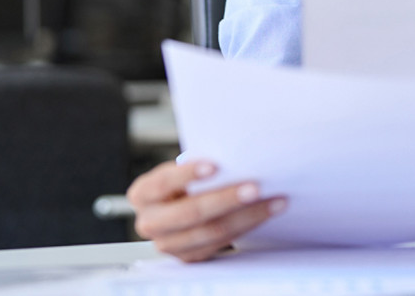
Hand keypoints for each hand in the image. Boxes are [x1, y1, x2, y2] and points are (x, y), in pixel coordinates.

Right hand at [127, 159, 286, 261]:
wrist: (180, 209)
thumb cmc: (183, 184)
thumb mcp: (181, 172)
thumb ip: (198, 167)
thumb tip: (233, 157)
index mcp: (142, 194)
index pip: (163, 183)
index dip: (187, 174)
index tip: (215, 165)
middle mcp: (150, 222)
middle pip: (191, 213)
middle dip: (226, 199)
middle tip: (255, 187)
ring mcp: (168, 244)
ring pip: (211, 231)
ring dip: (247, 216)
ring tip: (272, 201)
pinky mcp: (189, 257)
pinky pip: (222, 243)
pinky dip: (247, 226)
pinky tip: (265, 213)